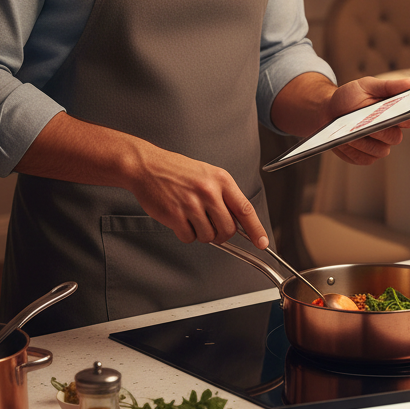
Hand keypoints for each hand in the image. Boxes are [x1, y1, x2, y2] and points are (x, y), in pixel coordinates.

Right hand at [16, 112, 269, 248]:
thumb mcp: (208, 174)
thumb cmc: (178, 170)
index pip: (245, 209)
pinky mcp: (174, 214)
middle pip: (227, 229)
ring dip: (202, 234)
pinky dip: (186, 234)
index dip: (256, 229)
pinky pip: (188, 237)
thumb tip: (239, 221)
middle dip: (222, 235)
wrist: (147, 166)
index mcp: (221, 180)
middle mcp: (208, 192)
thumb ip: (224, 195)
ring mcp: (191, 204)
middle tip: (212, 228)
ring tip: (192, 218)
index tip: (261, 242)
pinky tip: (180, 221)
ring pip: (208, 236)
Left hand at [328, 75, 409, 165]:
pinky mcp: (365, 157)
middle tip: (363, 122)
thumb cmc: (350, 97)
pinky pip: (365, 159)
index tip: (388, 114)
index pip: (409, 121)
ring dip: (364, 141)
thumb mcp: (367, 86)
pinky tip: (345, 140)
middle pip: (395, 138)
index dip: (401, 119)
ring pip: (380, 150)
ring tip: (349, 130)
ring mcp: (379, 146)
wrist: (329, 111)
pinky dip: (354, 150)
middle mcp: (390, 132)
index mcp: (395, 114)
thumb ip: (389, 86)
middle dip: (379, 130)